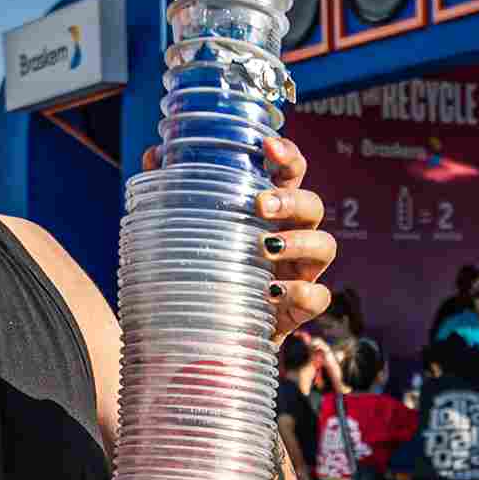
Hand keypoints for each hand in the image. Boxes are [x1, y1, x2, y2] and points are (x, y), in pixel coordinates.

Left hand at [139, 134, 334, 340]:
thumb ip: (173, 193)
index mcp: (271, 211)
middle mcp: (292, 235)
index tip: (269, 145)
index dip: (288, 155)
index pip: (291, 173)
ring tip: (267, 247)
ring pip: (325, 245)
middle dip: (292, 200)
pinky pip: (319, 296)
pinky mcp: (302, 308)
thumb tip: (153, 156)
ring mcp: (302, 271)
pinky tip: (273, 293)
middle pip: (313, 205)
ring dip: (300, 242)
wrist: (212, 334)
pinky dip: (300, 292)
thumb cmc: (207, 272)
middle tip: (262, 204)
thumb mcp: (191, 232)